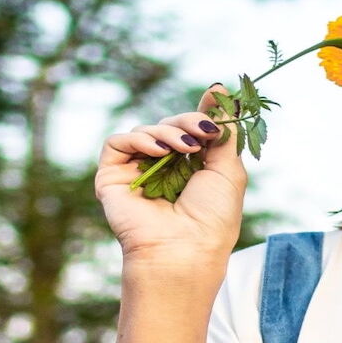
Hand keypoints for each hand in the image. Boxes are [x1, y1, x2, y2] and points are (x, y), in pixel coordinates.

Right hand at [94, 84, 246, 265]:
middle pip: (172, 125)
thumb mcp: (229, 169)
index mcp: (194, 167)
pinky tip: (160, 150)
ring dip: (169, 131)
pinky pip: (118, 143)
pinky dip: (140, 138)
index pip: (193, 129)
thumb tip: (220, 92)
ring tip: (187, 148)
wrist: (185, 250)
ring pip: (148, 130)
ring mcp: (138, 171)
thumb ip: (224, 132)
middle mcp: (165, 168)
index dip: (204, 111)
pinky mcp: (113, 177)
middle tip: (204, 133)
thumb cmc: (213, 217)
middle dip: (190, 121)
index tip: (217, 93)